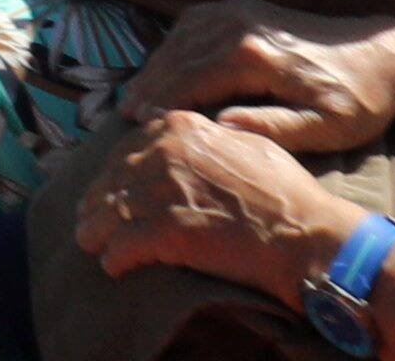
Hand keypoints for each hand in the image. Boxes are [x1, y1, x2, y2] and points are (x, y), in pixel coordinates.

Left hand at [64, 107, 353, 291]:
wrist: (304, 233)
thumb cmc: (286, 192)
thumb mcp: (248, 142)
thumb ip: (209, 136)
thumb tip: (189, 132)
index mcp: (181, 127)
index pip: (128, 146)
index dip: (115, 171)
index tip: (109, 187)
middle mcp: (164, 152)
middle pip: (113, 178)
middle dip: (99, 202)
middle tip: (90, 220)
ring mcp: (162, 190)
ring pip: (109, 212)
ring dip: (98, 232)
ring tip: (94, 245)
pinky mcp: (165, 231)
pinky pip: (123, 246)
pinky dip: (115, 258)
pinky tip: (114, 266)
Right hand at [133, 0, 394, 157]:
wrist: (383, 58)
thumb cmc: (357, 102)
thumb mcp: (325, 128)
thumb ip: (272, 129)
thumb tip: (221, 128)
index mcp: (256, 56)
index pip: (192, 79)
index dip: (163, 102)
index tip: (138, 124)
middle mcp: (241, 24)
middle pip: (180, 55)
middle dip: (152, 83)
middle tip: (126, 113)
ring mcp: (242, 10)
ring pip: (183, 36)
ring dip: (159, 64)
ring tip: (140, 94)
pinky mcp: (247, 7)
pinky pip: (196, 23)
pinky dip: (175, 45)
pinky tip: (166, 65)